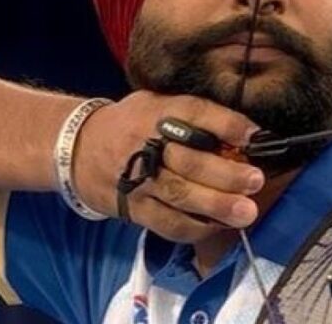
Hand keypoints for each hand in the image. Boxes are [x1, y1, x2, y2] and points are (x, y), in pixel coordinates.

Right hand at [73, 91, 264, 241]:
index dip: (227, 124)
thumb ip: (195, 117)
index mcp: (157, 112)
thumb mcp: (158, 104)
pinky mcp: (132, 208)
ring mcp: (138, 180)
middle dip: (226, 174)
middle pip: (189, 161)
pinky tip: (218, 226)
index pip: (195, 113)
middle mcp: (146, 145)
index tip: (255, 136)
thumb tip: (246, 134)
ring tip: (245, 212)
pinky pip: (166, 223)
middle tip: (255, 181)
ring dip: (216, 206)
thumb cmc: (132, 123)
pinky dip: (195, 228)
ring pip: (179, 196)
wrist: (76, 148)